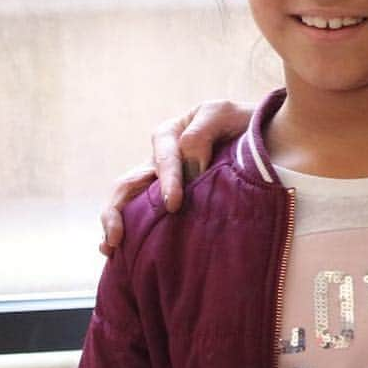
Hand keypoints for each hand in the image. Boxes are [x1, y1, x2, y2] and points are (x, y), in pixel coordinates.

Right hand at [98, 99, 253, 256]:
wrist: (256, 135)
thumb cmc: (239, 122)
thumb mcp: (222, 114)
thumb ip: (201, 132)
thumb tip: (190, 167)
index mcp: (168, 135)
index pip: (163, 160)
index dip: (168, 181)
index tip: (174, 204)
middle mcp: (156, 159)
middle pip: (128, 184)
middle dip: (118, 210)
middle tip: (119, 237)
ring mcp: (156, 182)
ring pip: (126, 202)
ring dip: (114, 224)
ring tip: (110, 249)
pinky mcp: (163, 200)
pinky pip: (139, 214)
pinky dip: (127, 231)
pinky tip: (117, 253)